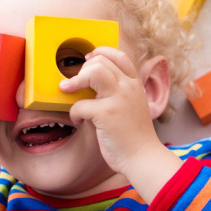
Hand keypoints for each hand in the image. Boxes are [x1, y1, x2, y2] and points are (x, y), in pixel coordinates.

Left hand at [60, 47, 174, 180]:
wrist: (143, 157)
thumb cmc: (134, 136)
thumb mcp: (133, 106)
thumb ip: (119, 92)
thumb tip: (94, 83)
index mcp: (135, 84)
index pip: (118, 55)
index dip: (100, 53)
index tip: (87, 61)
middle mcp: (128, 87)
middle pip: (101, 61)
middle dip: (82, 70)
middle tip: (75, 84)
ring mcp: (118, 99)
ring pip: (93, 71)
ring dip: (75, 81)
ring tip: (67, 90)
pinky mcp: (106, 114)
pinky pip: (80, 104)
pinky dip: (74, 113)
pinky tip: (79, 122)